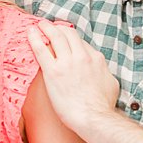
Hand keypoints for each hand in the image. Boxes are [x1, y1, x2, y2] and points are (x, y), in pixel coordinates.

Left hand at [26, 20, 119, 137]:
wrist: (94, 118)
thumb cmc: (103, 106)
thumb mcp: (111, 83)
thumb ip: (104, 72)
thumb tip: (100, 70)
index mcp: (96, 58)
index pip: (81, 43)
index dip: (71, 40)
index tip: (65, 40)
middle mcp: (82, 56)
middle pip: (69, 33)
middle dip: (59, 27)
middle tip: (51, 26)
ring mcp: (66, 63)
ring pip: (55, 36)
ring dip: (47, 27)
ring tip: (40, 24)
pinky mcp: (53, 72)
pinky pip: (41, 49)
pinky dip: (35, 38)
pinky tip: (30, 32)